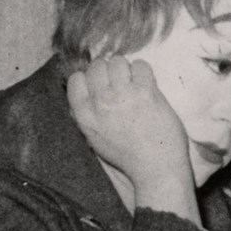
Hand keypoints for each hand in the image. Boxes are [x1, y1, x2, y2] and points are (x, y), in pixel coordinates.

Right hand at [67, 56, 191, 199]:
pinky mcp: (145, 93)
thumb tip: (82, 89)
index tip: (101, 85)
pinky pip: (141, 65)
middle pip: (97, 66)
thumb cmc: (127, 156)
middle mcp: (100, 102)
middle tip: (121, 84)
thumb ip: (86, 114)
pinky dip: (144, 72)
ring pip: (118, 61)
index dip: (89, 78)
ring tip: (134, 84)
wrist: (155, 168)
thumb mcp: (94, 138)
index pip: (76, 79)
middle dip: (109, 71)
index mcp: (84, 115)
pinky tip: (147, 86)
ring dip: (127, 69)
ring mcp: (123, 96)